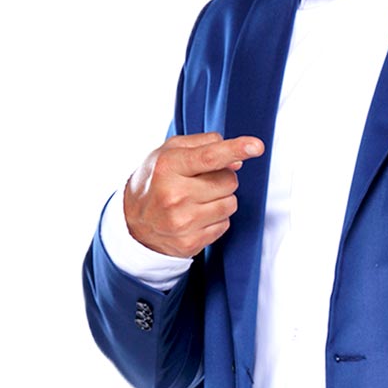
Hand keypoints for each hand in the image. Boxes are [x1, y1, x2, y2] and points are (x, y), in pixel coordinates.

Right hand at [123, 132, 264, 257]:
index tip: (256, 147)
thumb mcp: (172, 150)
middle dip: (224, 177)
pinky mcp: (188, 243)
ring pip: (231, 203)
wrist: (131, 222)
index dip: (236, 149)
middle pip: (229, 181)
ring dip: (222, 198)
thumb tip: (237, 159)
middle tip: (202, 180)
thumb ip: (206, 144)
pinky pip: (225, 224)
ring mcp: (181, 222)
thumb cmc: (157, 178)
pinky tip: (196, 216)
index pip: (209, 156)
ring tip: (199, 198)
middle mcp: (174, 195)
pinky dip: (216, 218)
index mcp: (169, 166)